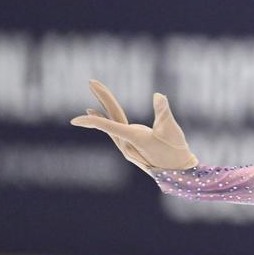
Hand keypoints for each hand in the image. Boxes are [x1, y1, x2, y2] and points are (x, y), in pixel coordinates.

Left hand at [70, 79, 198, 170]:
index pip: (108, 126)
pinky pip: (115, 131)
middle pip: (110, 118)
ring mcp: (129, 146)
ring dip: (102, 112)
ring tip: (89, 108)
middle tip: (92, 82)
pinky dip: (107, 122)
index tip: (74, 119)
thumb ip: (163, 112)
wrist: (179, 172)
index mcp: (133, 138)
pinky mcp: (133, 147)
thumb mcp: (172, 130)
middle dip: (103, 98)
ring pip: (112, 125)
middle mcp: (127, 144)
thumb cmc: (176, 151)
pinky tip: (102, 117)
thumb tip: (158, 95)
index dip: (92, 120)